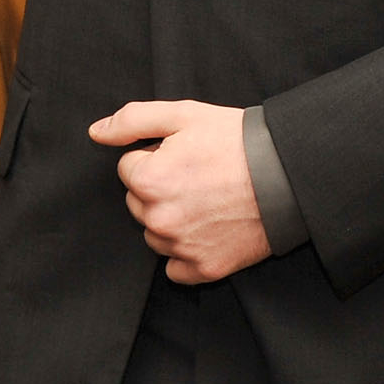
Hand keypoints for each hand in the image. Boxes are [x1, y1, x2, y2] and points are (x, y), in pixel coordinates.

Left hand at [89, 100, 268, 283]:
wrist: (287, 176)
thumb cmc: (236, 142)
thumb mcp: (184, 115)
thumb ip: (133, 120)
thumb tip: (96, 133)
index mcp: (148, 181)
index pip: (129, 168)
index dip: (156, 156)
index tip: (185, 154)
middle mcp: (158, 220)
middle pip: (138, 203)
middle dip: (159, 188)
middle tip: (198, 174)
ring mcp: (181, 249)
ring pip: (155, 234)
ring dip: (171, 219)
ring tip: (207, 199)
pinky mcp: (203, 269)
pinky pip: (175, 267)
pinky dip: (187, 252)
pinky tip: (210, 228)